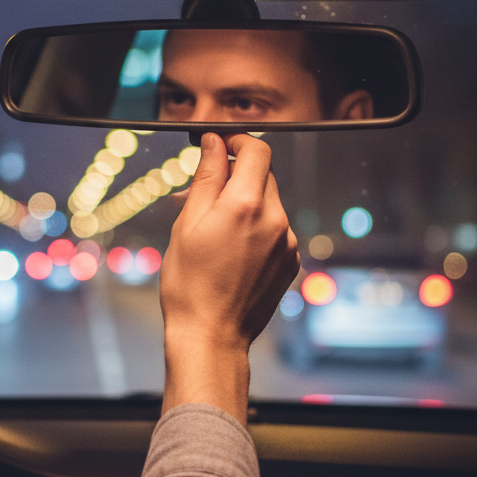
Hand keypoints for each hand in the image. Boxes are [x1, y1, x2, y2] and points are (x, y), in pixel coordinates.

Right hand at [159, 133, 298, 421]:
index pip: (257, 150)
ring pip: (268, 203)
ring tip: (212, 230)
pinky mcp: (290, 261)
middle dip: (235, 176)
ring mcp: (287, 242)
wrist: (210, 336)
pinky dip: (255, 228)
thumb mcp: (187, 224)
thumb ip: (206, 178)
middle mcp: (275, 219)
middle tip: (202, 194)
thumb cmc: (189, 285)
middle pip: (263, 175)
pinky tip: (230, 251)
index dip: (237, 141)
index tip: (218, 146)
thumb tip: (213, 143)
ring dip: (244, 204)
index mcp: (245, 205)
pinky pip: (275, 229)